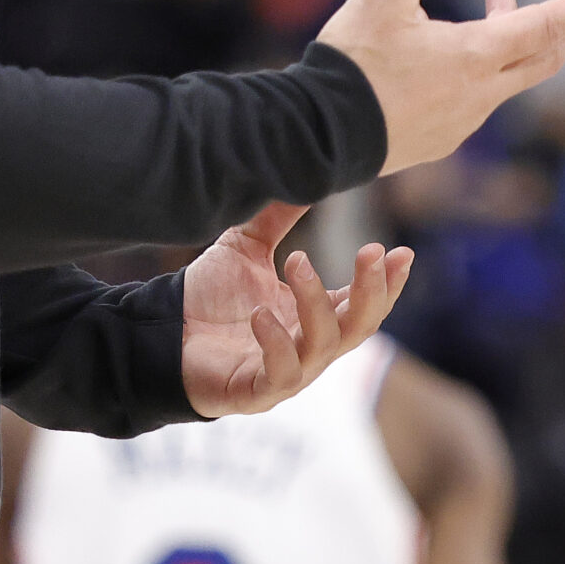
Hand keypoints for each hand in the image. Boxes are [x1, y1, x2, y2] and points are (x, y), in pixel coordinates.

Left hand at [181, 200, 413, 417]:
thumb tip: (302, 171)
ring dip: (316, 302)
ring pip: (323, 346)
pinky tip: (262, 315)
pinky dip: (277, 343)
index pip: (364, 303)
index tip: (401, 251)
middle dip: (372, 290)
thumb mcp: (246, 247)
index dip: (387, 281)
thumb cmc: (210, 296)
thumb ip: (276, 219)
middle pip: (359, 327)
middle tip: (371, 250)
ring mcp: (287, 374)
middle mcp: (309, 348)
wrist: (163, 331)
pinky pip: (280, 374)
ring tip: (296, 261)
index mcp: (314, 318)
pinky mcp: (256, 392)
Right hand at [318, 0, 564, 176]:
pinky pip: (479, 101)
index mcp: (476, 55)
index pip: (549, 24)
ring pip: (509, 77)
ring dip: (510, 38)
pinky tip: (448, 56)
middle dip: (559, 23)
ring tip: (493, 1)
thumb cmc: (351, 62)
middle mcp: (481, 93)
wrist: (315, 136)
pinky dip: (484, 68)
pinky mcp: (442, 140)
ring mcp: (463, 122)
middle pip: (544, 57)